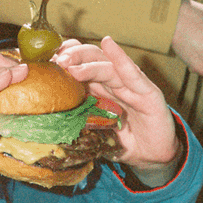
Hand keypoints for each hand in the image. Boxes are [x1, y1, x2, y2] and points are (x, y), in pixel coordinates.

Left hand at [53, 37, 180, 184]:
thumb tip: (49, 127)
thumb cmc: (124, 142)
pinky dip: (121, 59)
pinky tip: (109, 45)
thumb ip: (79, 125)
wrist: (154, 157)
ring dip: (87, 63)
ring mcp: (132, 86)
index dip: (65, 58)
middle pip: (92, 59)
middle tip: (57, 61)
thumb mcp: (95, 133)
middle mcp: (114, 82)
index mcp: (100, 88)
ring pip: (107, 66)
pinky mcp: (149, 94)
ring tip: (70, 64)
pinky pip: (133, 75)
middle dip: (72, 56)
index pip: (81, 64)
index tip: (48, 61)